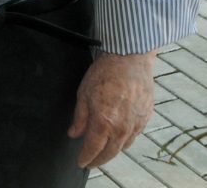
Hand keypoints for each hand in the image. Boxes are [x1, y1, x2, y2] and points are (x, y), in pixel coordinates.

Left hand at [68, 51, 155, 167]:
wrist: (130, 58)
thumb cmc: (105, 72)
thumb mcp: (84, 92)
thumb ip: (80, 117)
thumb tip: (74, 133)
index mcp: (104, 121)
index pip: (93, 148)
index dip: (86, 158)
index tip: (80, 162)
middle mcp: (122, 127)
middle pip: (109, 153)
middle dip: (99, 160)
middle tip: (91, 162)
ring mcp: (136, 123)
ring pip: (123, 146)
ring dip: (112, 151)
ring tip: (104, 151)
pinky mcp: (146, 117)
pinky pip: (135, 136)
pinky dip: (125, 140)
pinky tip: (119, 137)